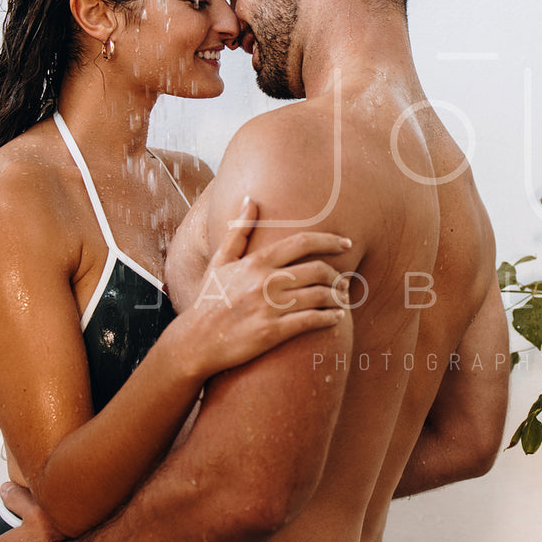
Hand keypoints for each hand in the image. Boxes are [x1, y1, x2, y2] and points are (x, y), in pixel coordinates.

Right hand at [182, 196, 350, 375]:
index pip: (303, 242)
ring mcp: (269, 307)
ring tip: (343, 299)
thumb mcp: (220, 262)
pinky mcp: (271, 332)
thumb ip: (239, 231)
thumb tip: (250, 199)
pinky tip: (337, 318)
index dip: (330, 240)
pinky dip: (330, 318)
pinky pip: (311, 321)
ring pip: (319, 296)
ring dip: (338, 297)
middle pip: (318, 270)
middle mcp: (265, 281)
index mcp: (256, 261)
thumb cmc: (208, 300)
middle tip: (345, 281)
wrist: (194, 342)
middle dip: (337, 275)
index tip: (347, 242)